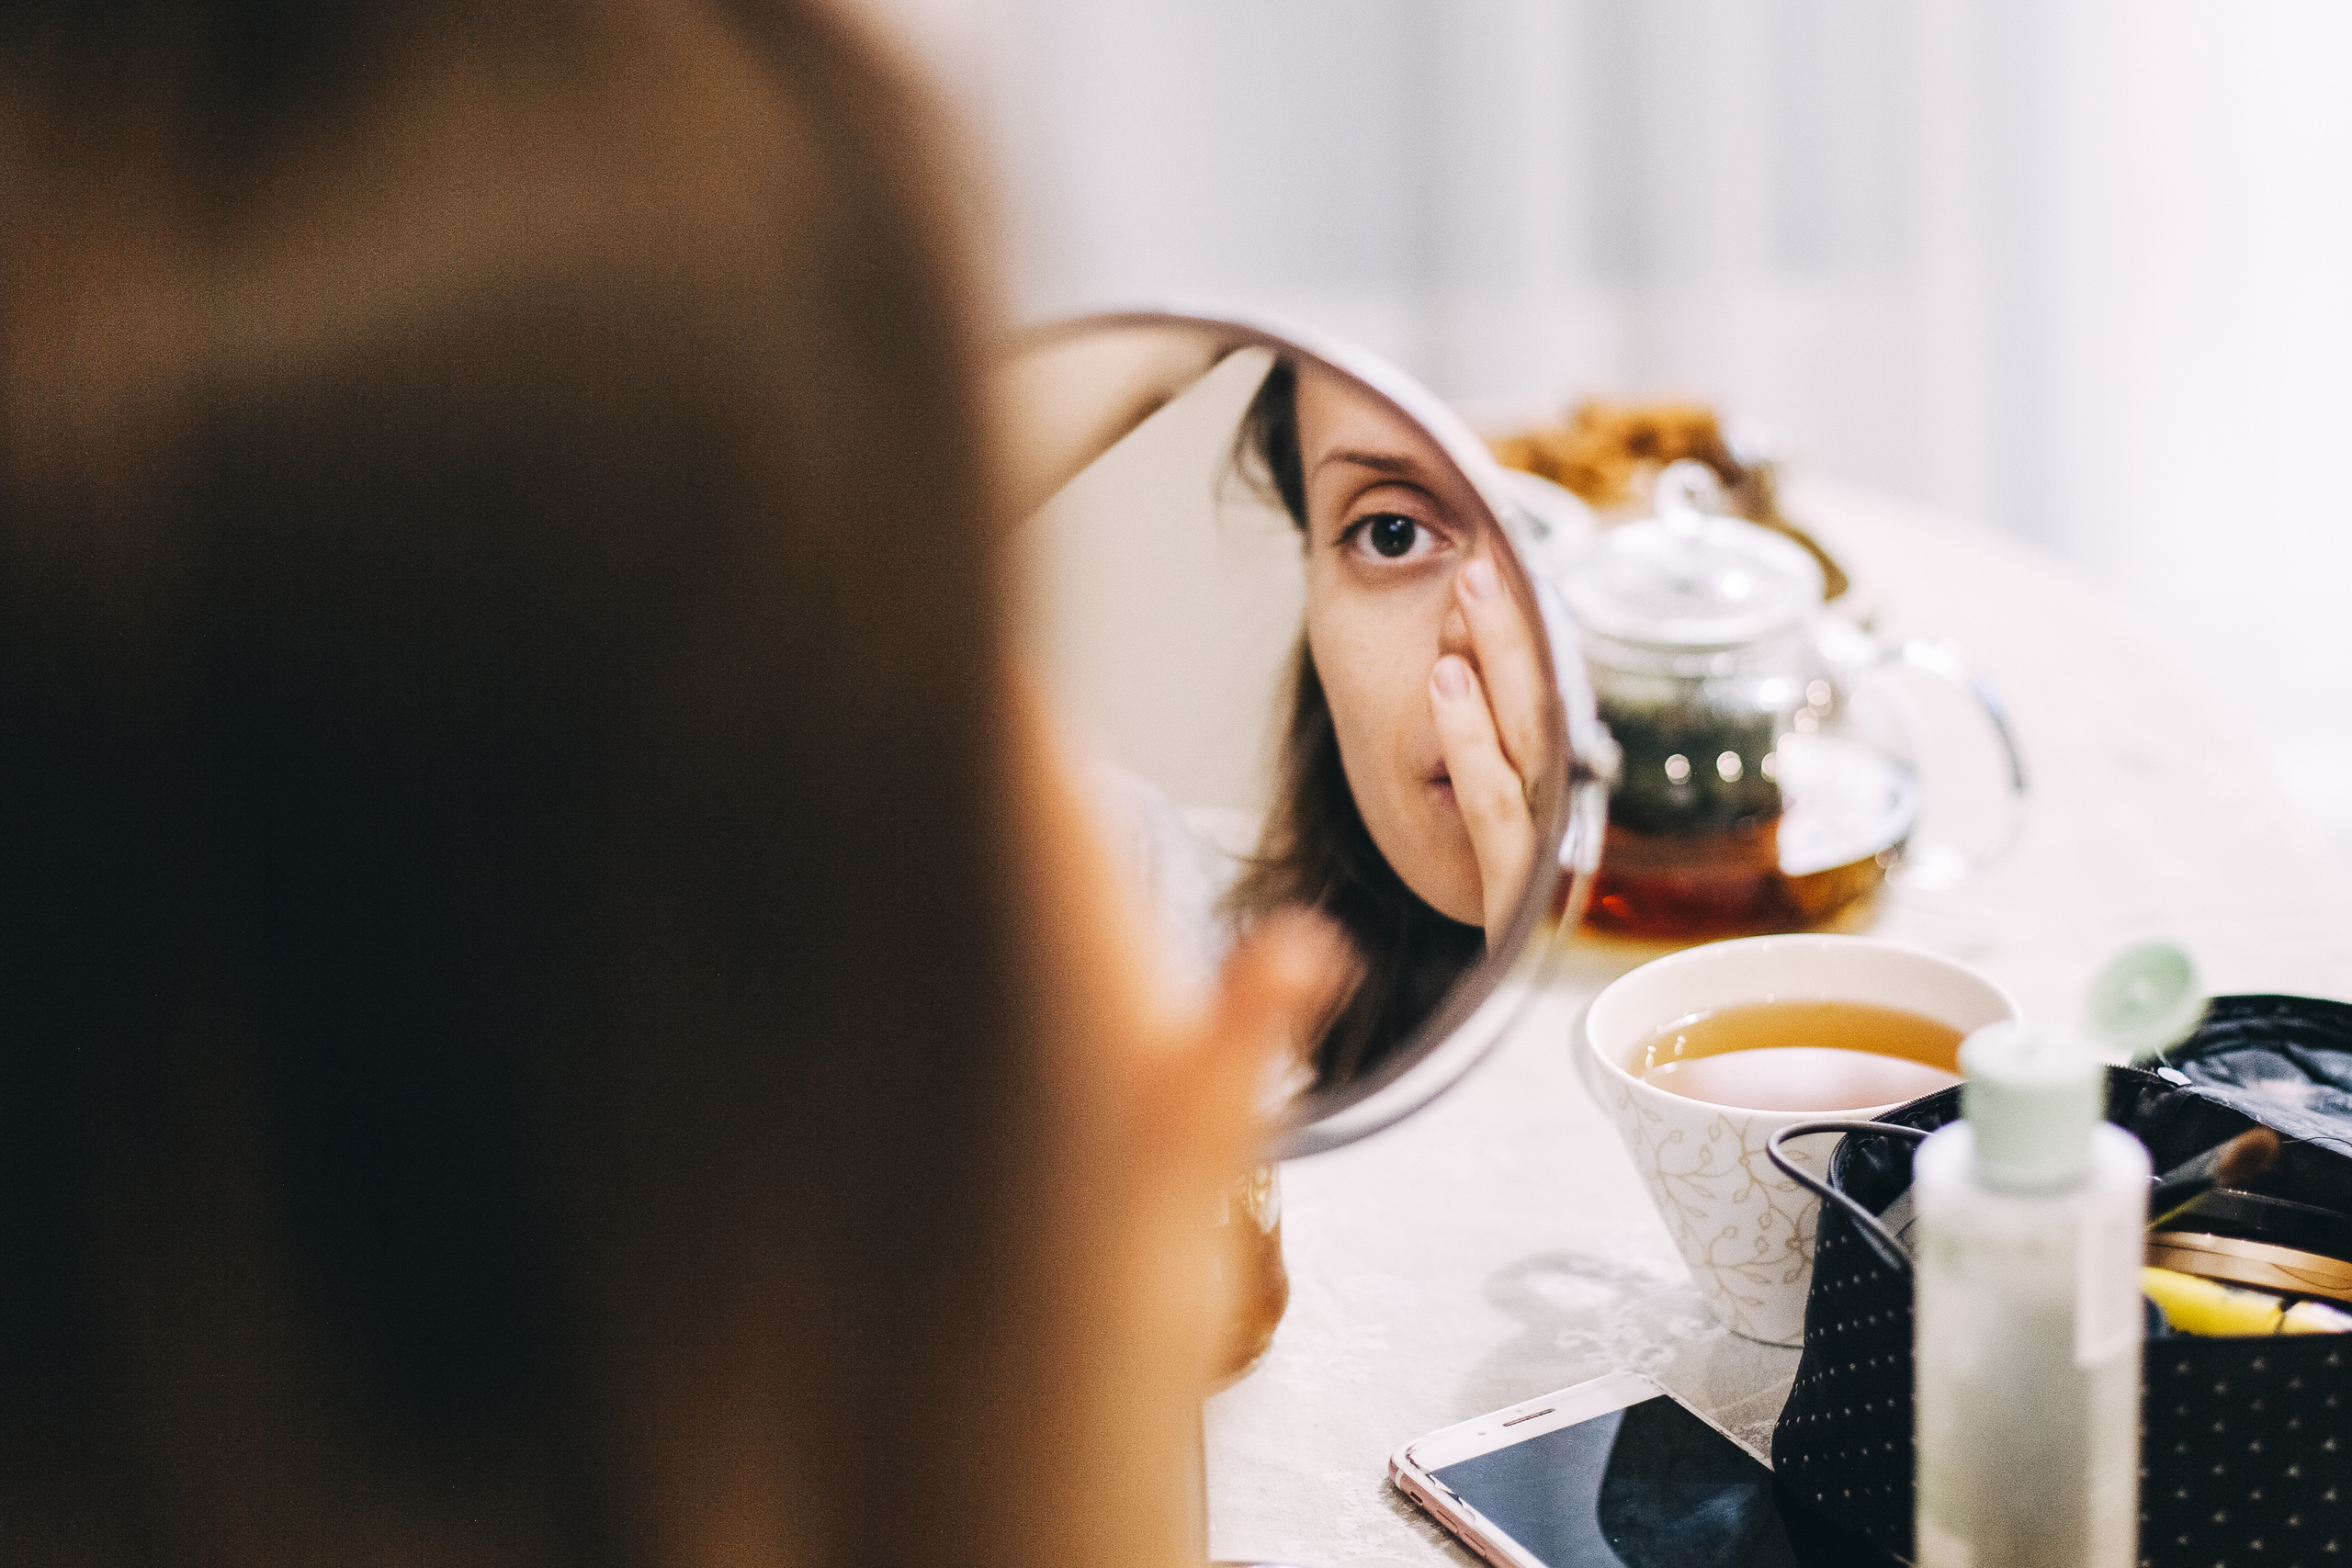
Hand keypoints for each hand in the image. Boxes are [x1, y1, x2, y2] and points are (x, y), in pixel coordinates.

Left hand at [1429, 556, 1548, 940]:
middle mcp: (1558, 816)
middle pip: (1545, 706)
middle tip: (1489, 555)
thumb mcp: (1460, 808)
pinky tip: (1445, 684)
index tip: (1500, 557)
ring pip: (1526, 740)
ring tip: (1467, 599)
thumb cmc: (1461, 903)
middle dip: (1516, 629)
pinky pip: (1491, 805)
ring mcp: (1540, 855)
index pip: (1546, 699)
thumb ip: (1468, 737)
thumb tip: (1448, 634)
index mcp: (1552, 793)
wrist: (1472, 1015)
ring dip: (1500, 663)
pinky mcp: (1509, 894)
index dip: (1527, 632)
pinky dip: (1469, 738)